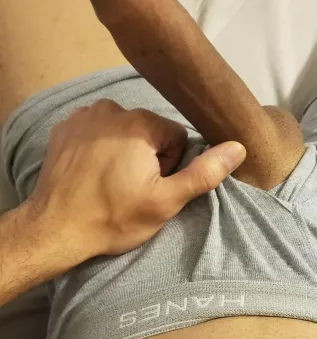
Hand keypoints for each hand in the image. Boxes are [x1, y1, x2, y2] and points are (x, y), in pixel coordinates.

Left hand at [28, 100, 245, 258]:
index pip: (176, 137)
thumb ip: (203, 173)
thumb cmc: (113, 218)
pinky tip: (91, 174)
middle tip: (131, 189)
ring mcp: (83, 116)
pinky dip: (98, 148)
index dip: (171, 166)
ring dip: (123, 152)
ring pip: (122, 130)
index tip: (152, 187)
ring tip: (110, 183)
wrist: (55, 229)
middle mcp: (111, 109)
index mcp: (140, 123)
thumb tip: (238, 147)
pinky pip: (96, 131)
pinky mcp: (64, 128)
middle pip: (149, 131)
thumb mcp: (166, 201)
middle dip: (148, 157)